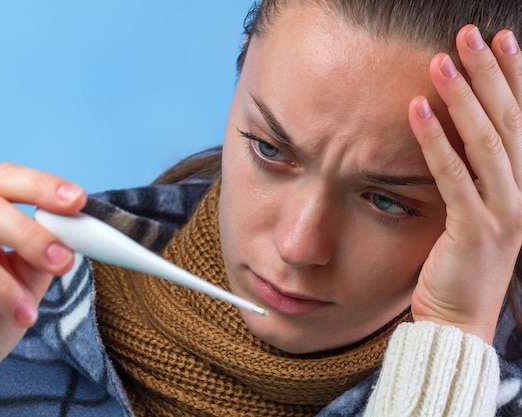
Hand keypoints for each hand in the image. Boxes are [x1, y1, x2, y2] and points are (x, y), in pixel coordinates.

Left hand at [408, 25, 521, 343]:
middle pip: (509, 122)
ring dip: (464, 97)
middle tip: (470, 34)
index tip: (500, 40)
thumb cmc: (460, 264)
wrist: (459, 318)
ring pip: (487, 143)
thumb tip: (453, 132)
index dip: (514, 78)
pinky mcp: (474, 230)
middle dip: (490, 74)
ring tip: (440, 60)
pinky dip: (435, 141)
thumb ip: (472, 174)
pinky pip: (453, 177)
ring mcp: (504, 213)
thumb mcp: (475, 211)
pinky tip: (417, 110)